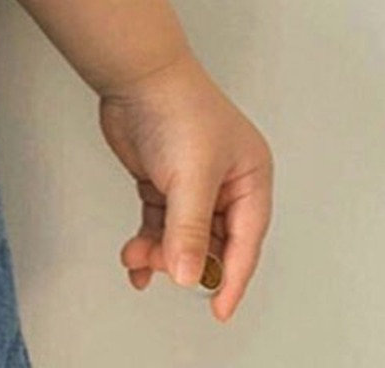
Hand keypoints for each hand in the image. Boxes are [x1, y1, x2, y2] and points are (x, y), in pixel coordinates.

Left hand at [97, 51, 272, 322]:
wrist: (135, 76)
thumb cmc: (178, 107)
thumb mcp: (191, 178)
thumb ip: (189, 231)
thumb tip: (187, 275)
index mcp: (250, 179)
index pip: (246, 242)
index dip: (232, 278)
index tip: (219, 309)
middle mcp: (225, 184)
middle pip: (213, 243)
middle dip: (186, 260)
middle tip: (163, 265)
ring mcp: (192, 183)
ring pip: (183, 237)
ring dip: (161, 253)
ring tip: (138, 257)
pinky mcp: (163, 181)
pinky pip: (160, 225)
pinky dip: (148, 242)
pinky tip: (134, 257)